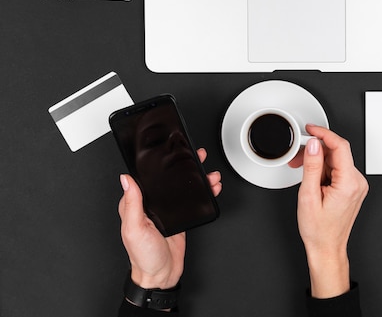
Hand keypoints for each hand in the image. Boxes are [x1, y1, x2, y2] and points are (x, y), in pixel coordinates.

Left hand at [118, 148, 221, 289]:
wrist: (161, 275)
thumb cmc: (143, 256)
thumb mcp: (134, 228)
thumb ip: (131, 203)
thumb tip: (126, 179)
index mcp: (136, 203)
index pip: (147, 177)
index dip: (159, 163)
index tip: (171, 152)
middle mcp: (151, 204)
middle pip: (169, 179)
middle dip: (185, 167)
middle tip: (196, 157)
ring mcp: (167, 210)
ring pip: (184, 188)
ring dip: (199, 180)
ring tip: (210, 176)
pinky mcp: (180, 217)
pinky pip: (192, 201)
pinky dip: (203, 194)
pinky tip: (210, 189)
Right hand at [289, 125, 368, 298]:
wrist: (326, 247)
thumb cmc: (319, 230)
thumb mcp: (309, 195)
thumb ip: (312, 166)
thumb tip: (313, 145)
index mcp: (349, 183)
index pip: (340, 146)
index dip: (324, 133)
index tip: (311, 129)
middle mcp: (357, 182)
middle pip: (337, 153)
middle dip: (316, 151)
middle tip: (298, 155)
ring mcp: (356, 186)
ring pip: (335, 161)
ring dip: (317, 161)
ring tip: (301, 170)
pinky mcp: (352, 188)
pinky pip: (337, 170)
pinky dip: (323, 169)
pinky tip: (311, 177)